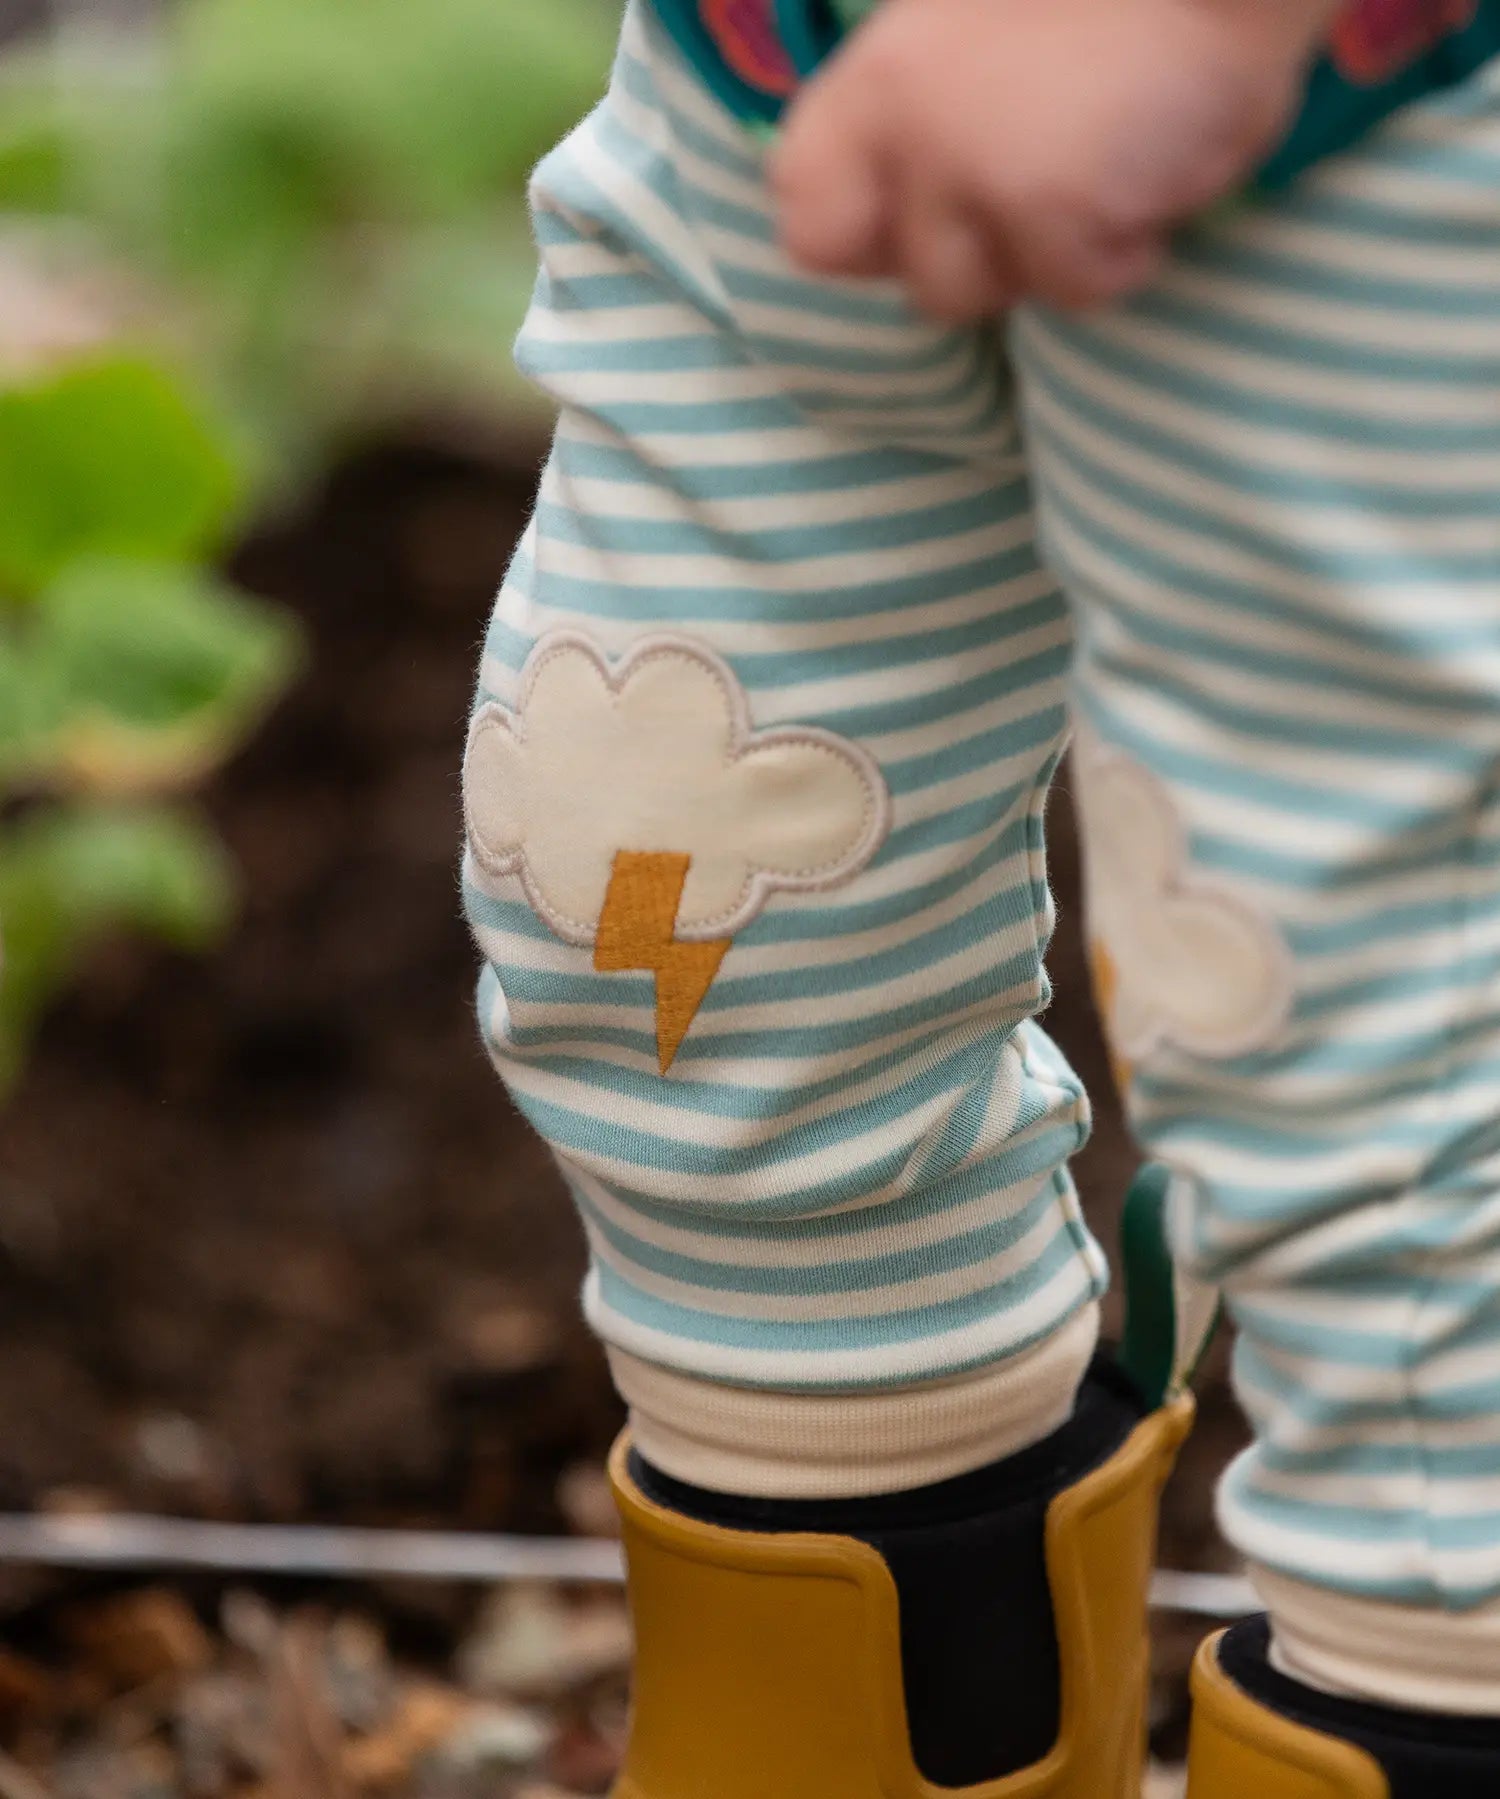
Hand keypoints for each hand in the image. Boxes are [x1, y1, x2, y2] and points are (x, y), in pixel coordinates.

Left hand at [771, 0, 1332, 318]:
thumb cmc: (1116, 4)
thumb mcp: (979, 41)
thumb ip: (930, 119)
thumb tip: (906, 222)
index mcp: (877, 78)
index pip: (806, 216)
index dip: (871, 241)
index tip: (938, 218)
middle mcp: (903, 129)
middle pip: (910, 281)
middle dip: (973, 269)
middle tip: (1040, 202)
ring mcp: (969, 171)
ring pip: (985, 297)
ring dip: (1052, 259)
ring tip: (1108, 166)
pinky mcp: (1047, 207)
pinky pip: (1080, 290)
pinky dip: (1127, 253)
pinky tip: (1153, 169)